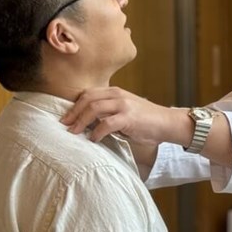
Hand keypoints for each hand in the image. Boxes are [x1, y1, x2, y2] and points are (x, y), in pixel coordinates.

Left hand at [63, 87, 190, 146]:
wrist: (166, 123)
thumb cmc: (145, 121)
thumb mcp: (124, 111)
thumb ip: (108, 113)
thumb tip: (87, 123)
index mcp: (115, 92)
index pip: (88, 94)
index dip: (74, 105)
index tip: (66, 117)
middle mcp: (118, 95)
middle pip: (87, 99)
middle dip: (73, 113)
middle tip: (64, 125)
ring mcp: (123, 105)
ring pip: (94, 108)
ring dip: (81, 122)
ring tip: (74, 132)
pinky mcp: (128, 117)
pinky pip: (106, 124)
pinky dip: (96, 132)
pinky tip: (93, 139)